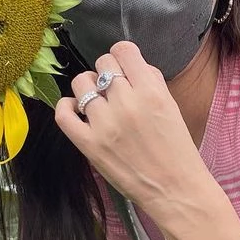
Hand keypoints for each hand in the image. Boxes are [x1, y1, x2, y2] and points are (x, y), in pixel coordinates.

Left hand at [55, 41, 211, 214]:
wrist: (174, 189)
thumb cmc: (176, 150)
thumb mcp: (171, 106)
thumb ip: (151, 81)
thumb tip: (130, 66)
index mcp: (151, 91)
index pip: (123, 50)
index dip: (123, 56)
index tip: (124, 67)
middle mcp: (126, 103)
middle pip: (102, 64)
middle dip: (107, 72)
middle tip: (114, 89)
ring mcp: (104, 124)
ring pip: (81, 83)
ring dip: (89, 87)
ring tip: (97, 100)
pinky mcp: (89, 144)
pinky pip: (63, 113)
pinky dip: (67, 106)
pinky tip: (77, 110)